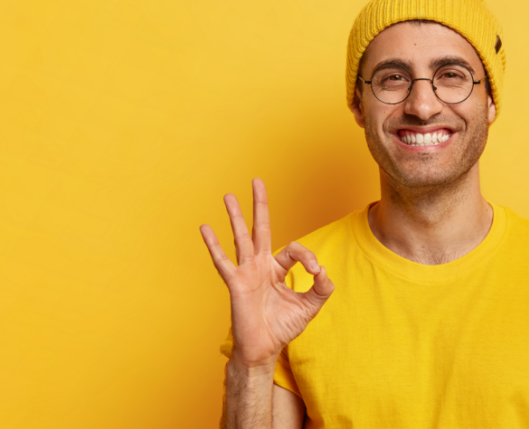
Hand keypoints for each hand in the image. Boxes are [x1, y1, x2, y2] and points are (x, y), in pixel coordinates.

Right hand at [200, 178, 334, 367]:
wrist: (264, 348)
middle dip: (260, 205)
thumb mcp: (310, 306)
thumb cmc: (283, 327)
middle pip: (261, 229)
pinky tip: (205, 228)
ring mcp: (246, 272)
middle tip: (257, 181)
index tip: (316, 274)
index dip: (308, 257)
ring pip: (241, 238)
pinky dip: (214, 245)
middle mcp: (260, 266)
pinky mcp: (236, 283)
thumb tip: (323, 271)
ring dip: (235, 217)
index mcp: (277, 268)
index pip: (293, 249)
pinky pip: (223, 262)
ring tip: (228, 196)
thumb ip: (322, 289)